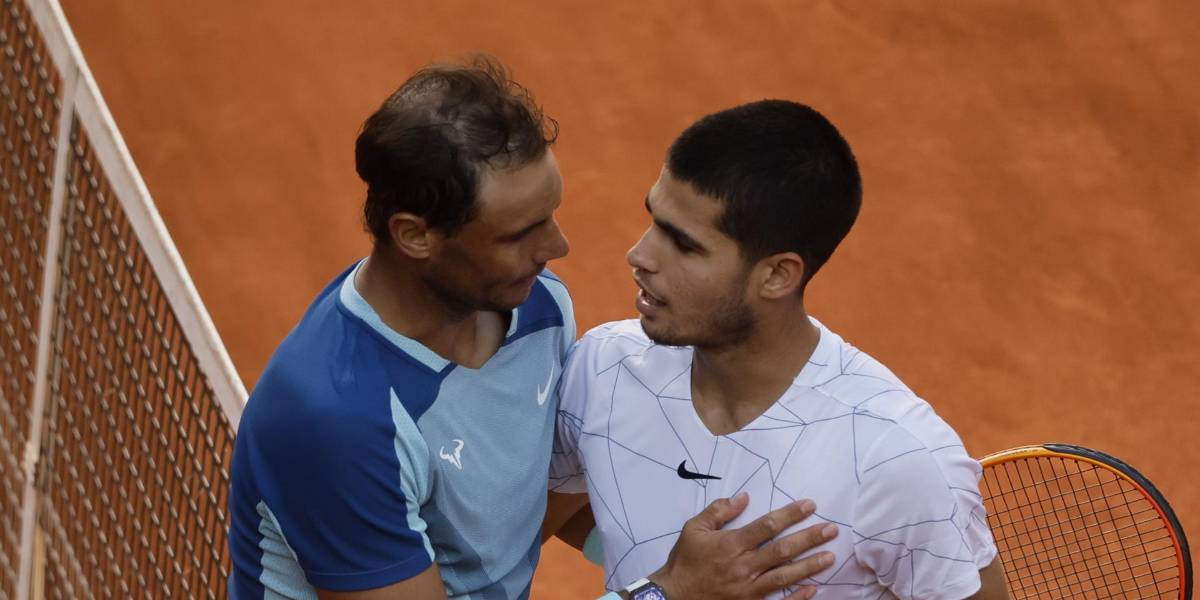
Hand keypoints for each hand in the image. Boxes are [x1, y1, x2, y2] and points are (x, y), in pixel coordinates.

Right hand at [649, 493, 836, 599]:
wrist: (673, 597)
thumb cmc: (684, 561)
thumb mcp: (694, 529)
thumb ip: (718, 511)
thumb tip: (743, 497)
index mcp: (732, 543)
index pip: (768, 525)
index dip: (790, 514)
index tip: (809, 505)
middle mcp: (744, 565)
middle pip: (783, 549)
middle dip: (809, 538)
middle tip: (831, 529)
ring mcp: (749, 588)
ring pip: (785, 575)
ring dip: (810, 565)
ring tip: (830, 556)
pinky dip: (797, 597)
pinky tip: (813, 589)